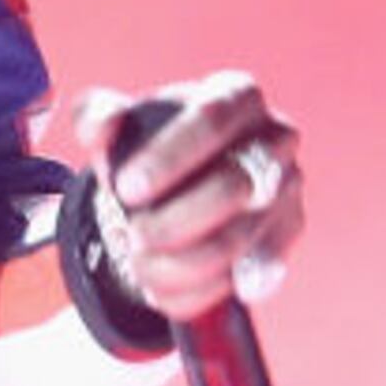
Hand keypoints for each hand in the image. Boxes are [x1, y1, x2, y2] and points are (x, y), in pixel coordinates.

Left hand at [73, 70, 304, 324]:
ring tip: (140, 264)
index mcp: (238, 96)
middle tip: (133, 233)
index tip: (125, 187)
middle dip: (174, 221)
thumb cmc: (154, 139)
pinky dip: (203, 289)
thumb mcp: (116, 120)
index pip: (213, 119)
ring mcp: (288, 187)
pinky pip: (252, 273)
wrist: (186, 175)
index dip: (169, 157)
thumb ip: (96, 116)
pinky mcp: (288, 231)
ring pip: (239, 239)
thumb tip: (102, 130)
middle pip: (234, 186)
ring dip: (180, 262)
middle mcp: (276, 138)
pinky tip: (167, 289)